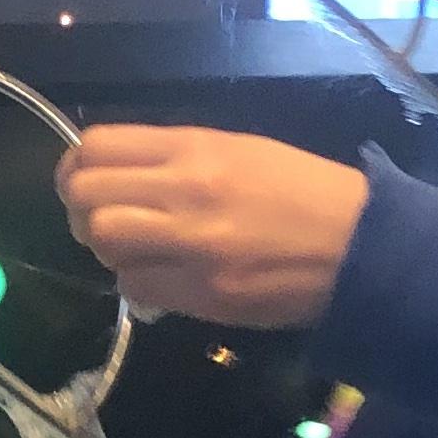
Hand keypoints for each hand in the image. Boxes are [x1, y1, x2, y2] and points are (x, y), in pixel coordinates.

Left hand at [59, 128, 365, 325]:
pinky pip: (135, 286)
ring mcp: (193, 244)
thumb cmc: (303, 191)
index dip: (77, 165)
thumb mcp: (239, 150)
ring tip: (130, 249)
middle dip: (80, 209)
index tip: (85, 180)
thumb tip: (121, 173)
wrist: (359, 243)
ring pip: (103, 240)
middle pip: (87, 194)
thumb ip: (176, 157)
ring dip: (105, 247)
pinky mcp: (204, 292)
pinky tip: (159, 276)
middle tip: (99, 220)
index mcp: (195, 147)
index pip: (98, 145)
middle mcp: (186, 189)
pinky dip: (135, 282)